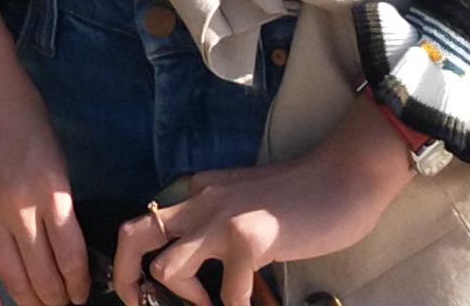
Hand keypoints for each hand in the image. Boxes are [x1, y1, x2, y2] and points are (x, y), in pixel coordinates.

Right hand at [0, 0, 90, 305]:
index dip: (78, 282)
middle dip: (56, 297)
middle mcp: (21, 206)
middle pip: (43, 272)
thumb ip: (57, 196)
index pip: (71, 254)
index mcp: (52, 187)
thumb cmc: (21, 108)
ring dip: (29, 300)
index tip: (82, 295)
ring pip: (12, 275)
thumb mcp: (53, 149)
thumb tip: (64, 241)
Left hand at [111, 93, 412, 305]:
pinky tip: (256, 301)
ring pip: (166, 268)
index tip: (152, 292)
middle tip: (141, 303)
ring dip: (187, 299)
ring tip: (215, 304)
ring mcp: (223, 219)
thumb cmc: (302, 197)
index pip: (147, 223)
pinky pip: (226, 296)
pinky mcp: (249, 239)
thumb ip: (216, 227)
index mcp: (200, 191)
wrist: (343, 177)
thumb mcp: (245, 204)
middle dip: (126, 278)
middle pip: (134, 235)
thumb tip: (197, 272)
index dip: (139, 263)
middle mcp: (202, 200)